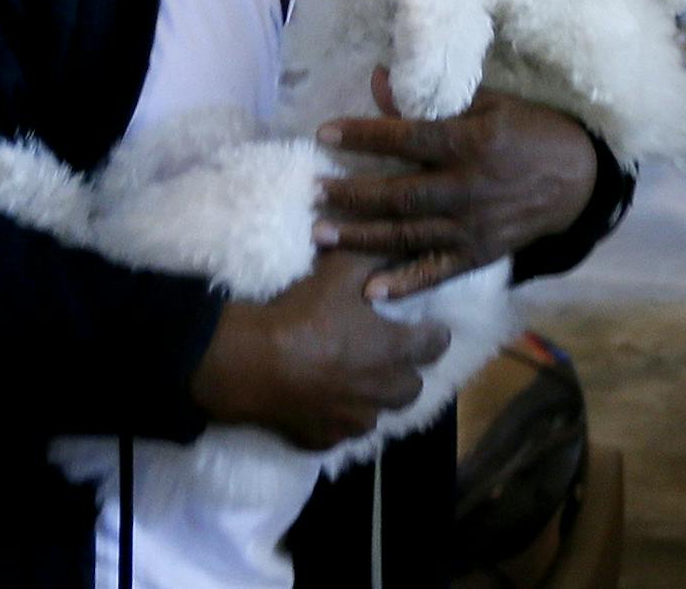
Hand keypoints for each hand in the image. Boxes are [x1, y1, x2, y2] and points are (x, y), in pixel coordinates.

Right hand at [189, 251, 448, 450]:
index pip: (436, 344)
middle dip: (404, 371)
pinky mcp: (325, 440)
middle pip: (413, 386)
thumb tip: (401, 246)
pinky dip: (337, 417)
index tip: (422, 326)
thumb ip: (374, 257)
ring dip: (371, 398)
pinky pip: (341, 432)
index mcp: (393, 349)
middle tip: (382, 353)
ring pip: (378, 413)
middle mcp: (382, 391)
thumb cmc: (301, 314)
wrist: (249, 363)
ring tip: (349, 379)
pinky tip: (318, 400)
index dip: (432, 333)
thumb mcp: (339, 271)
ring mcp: (354, 421)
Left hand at [315, 71, 596, 300]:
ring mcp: (473, 226)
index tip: (324, 134)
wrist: (579, 178)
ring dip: (362, 236)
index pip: (406, 138)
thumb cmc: (528, 130)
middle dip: (351, 194)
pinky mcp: (480, 254)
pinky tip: (371, 291)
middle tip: (311, 192)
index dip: (363, 135)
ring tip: (320, 234)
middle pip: (400, 193)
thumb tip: (377, 79)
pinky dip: (405, 283)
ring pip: (409, 234)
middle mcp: (467, 188)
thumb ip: (432, 97)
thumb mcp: (487, 102)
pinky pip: (438, 271)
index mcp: (470, 143)